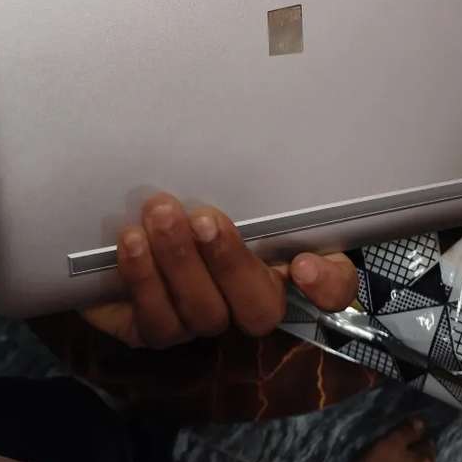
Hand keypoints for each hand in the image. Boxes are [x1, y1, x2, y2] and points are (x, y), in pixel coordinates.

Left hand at [82, 193, 356, 348]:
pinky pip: (152, 322)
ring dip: (179, 263)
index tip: (304, 264)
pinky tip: (132, 242)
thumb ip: (251, 173)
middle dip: (229, 262)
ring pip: (203, 315)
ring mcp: (203, 321)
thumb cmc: (193, 191)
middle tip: (204, 218)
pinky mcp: (154, 330)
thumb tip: (264, 131)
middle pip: (260, 309)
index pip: (333, 287)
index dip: (327, 285)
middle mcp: (249, 301)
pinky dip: (142, 280)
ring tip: (160, 215)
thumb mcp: (229, 177)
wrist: (128, 220)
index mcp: (285, 262)